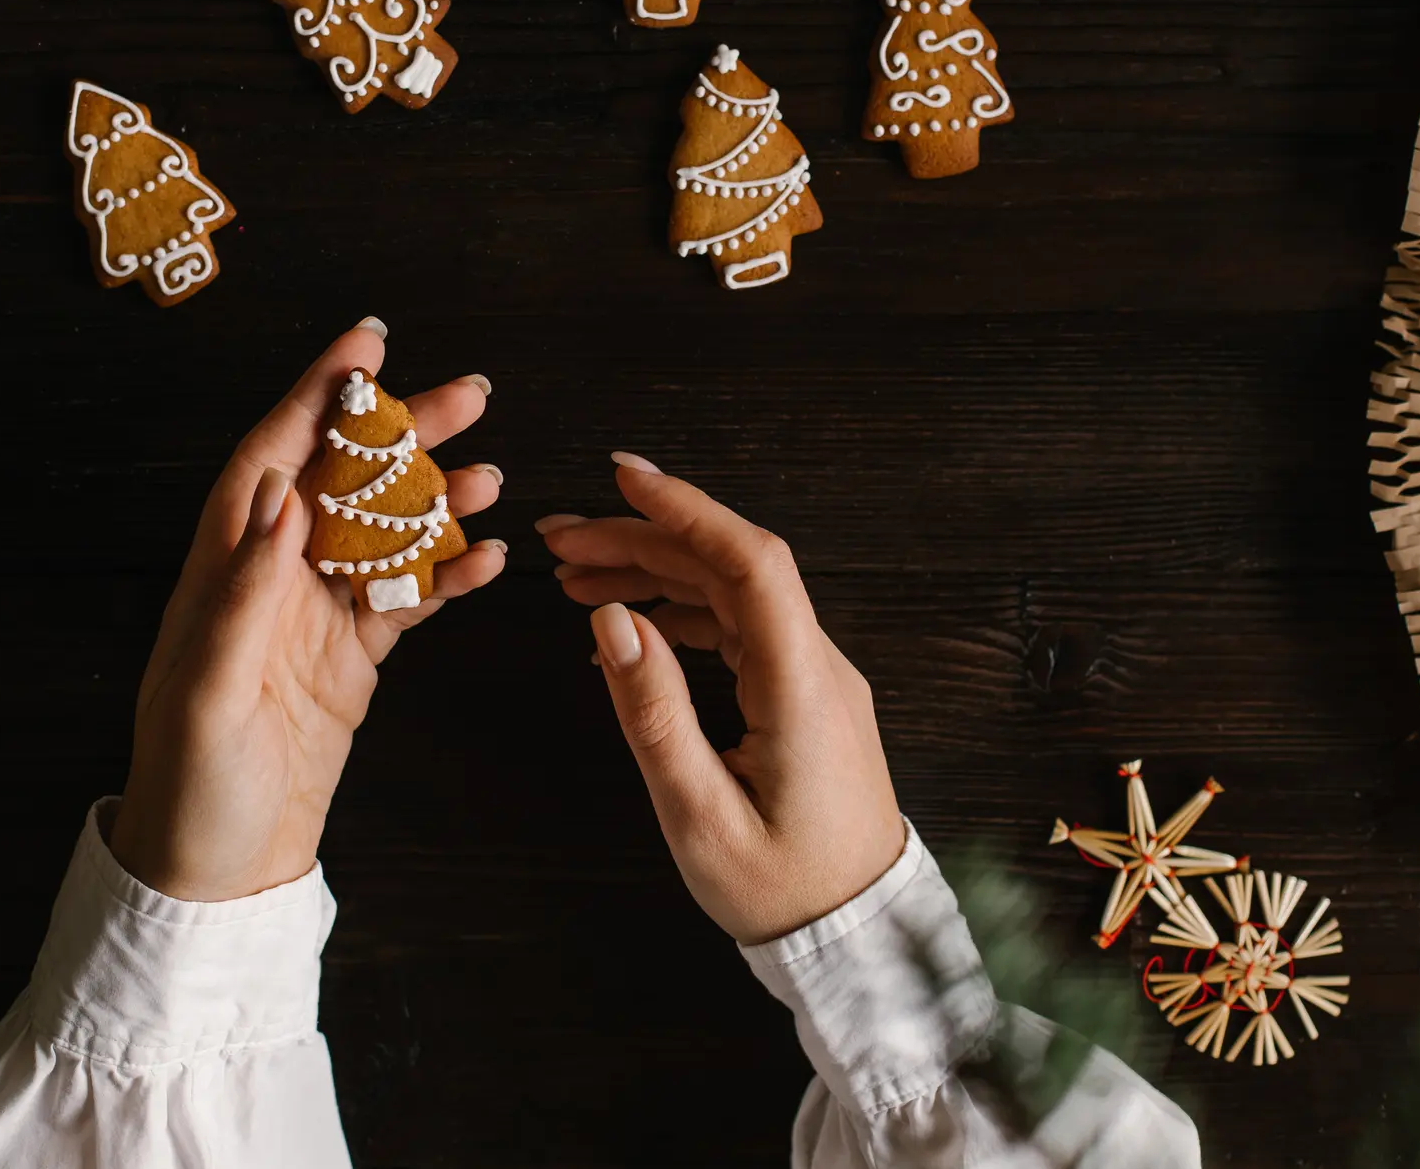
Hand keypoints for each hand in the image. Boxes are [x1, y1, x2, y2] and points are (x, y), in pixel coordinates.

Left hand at [109, 321, 505, 901]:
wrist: (217, 872)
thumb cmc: (190, 785)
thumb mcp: (206, 693)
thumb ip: (242, 593)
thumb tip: (278, 494)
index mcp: (225, 571)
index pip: (273, 458)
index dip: (317, 396)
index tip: (365, 345)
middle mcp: (273, 579)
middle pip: (344, 482)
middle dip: (403, 433)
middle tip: (470, 394)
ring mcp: (317, 616)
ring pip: (386, 532)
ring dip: (437, 498)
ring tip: (492, 469)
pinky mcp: (352, 658)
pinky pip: (409, 599)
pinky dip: (448, 574)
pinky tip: (490, 555)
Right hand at [539, 456, 905, 944]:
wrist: (860, 942)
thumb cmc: (781, 892)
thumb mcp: (699, 814)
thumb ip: (652, 712)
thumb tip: (611, 619)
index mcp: (800, 684)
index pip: (748, 561)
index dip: (685, 509)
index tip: (621, 478)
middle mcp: (817, 665)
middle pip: (728, 567)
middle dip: (642, 539)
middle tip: (559, 540)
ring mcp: (815, 679)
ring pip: (730, 595)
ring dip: (655, 574)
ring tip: (575, 578)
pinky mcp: (806, 699)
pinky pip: (739, 631)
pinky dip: (679, 615)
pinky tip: (626, 631)